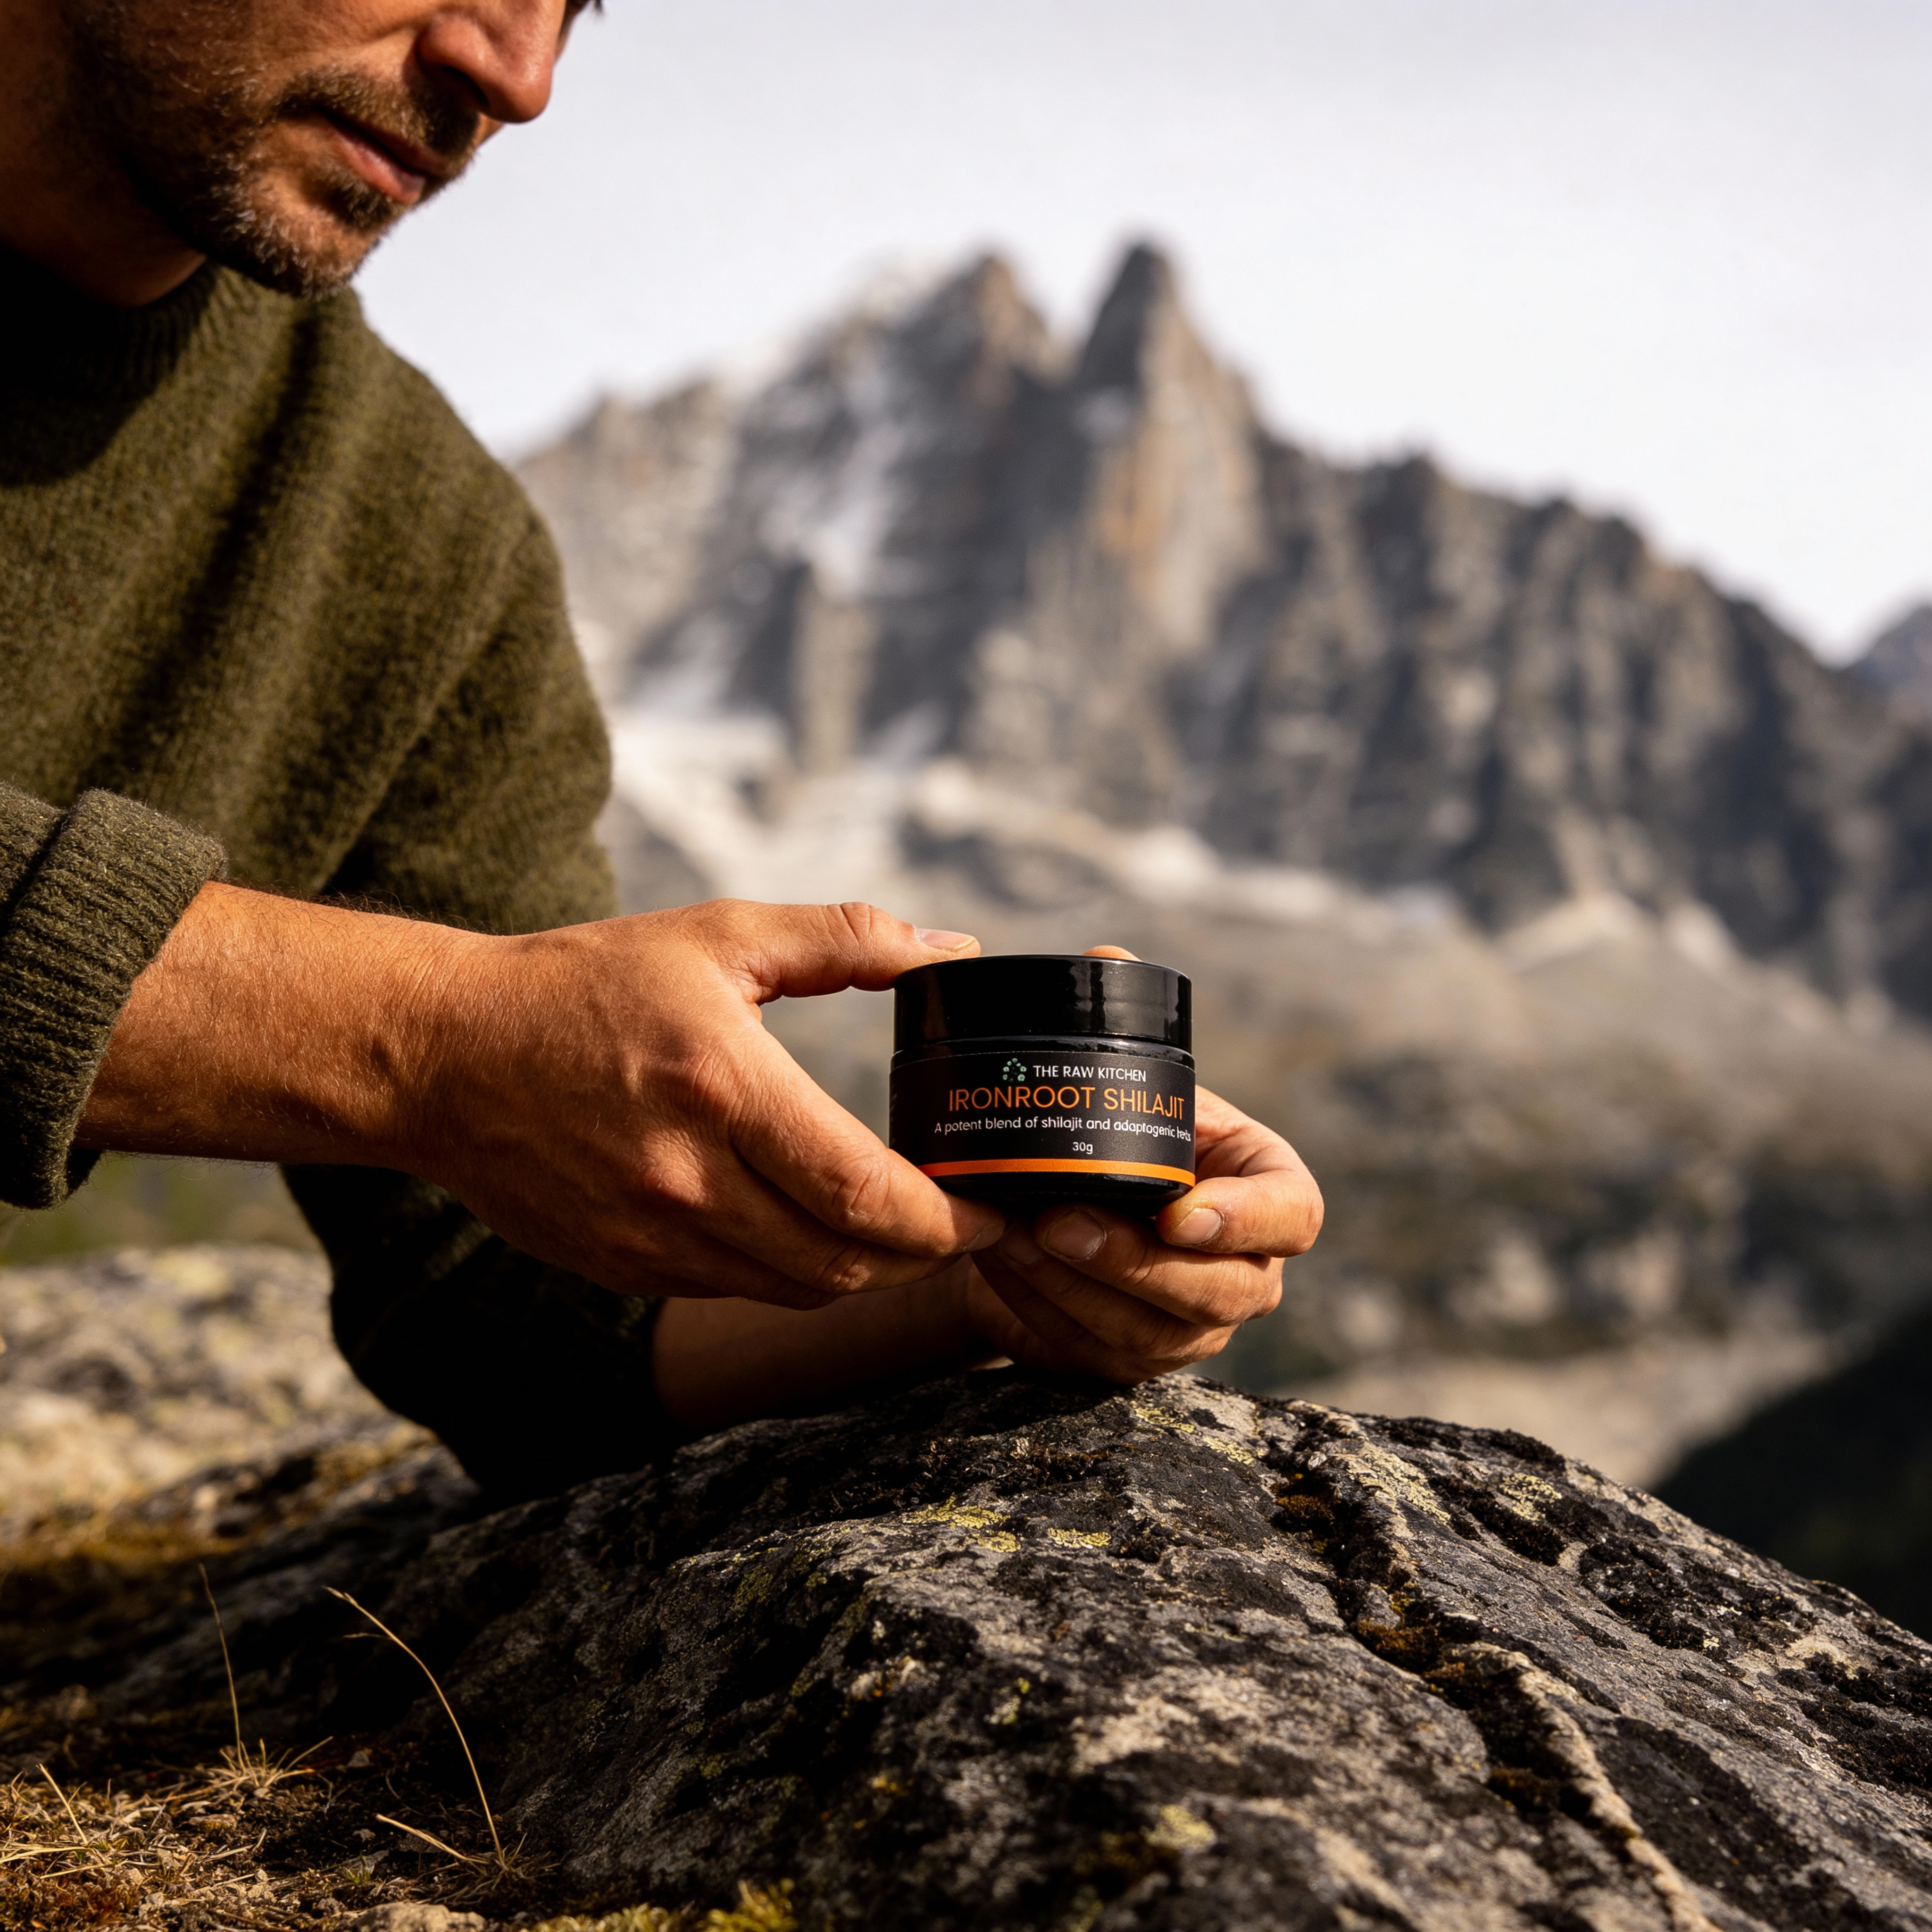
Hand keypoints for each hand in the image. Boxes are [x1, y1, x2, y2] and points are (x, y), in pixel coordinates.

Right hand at [416, 899, 1005, 1305]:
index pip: (863, 1193)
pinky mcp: (622, 1266)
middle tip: (971, 1230)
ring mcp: (650, 1235)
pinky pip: (738, 1290)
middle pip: (845, 1262)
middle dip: (927, 1258)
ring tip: (907, 1236)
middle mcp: (687, 1178)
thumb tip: (955, 949)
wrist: (444, 1054)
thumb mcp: (717, 936)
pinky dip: (795, 1274)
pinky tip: (815, 1235)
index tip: (999, 1213)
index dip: (948, 1221)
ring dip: (867, 1273)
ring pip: (799, 1289)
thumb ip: (843, 939)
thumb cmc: (585, 984)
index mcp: (722, 1088)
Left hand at [961, 946, 1321, 1380]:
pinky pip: (1092, 1351)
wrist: (1054, 1204)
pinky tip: (997, 1267)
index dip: (1247, 1220)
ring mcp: (1193, 1327)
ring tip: (1008, 1236)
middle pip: (1219, 1290)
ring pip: (1149, 1331)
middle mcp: (1245, 1270)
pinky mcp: (1130, 1364)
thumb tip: (1103, 958)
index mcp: (1266, 1188)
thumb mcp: (1125, 1082)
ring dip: (1071, 1286)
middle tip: (1057, 1220)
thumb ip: (1121, 1023)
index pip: (1294, 1214)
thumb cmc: (1112, 1133)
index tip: (1179, 1210)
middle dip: (1132, 1262)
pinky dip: (1040, 1311)